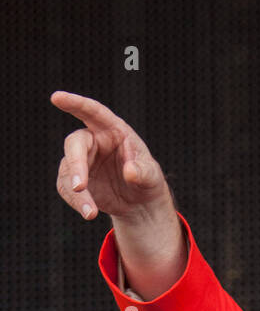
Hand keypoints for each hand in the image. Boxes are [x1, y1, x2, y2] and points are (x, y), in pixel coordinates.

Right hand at [51, 90, 172, 221]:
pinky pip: (67, 188)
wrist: (140, 204)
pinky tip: (89, 212)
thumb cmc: (148, 181)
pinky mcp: (76, 179)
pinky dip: (76, 201)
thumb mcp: (152, 176)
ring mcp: (83, 160)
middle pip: (75, 144)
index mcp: (113, 130)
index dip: (75, 103)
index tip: (57, 98)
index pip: (93, 112)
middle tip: (80, 187)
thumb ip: (143, 172)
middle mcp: (94, 141)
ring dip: (76, 192)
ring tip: (91, 213)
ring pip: (68, 170)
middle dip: (76, 165)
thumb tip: (131, 172)